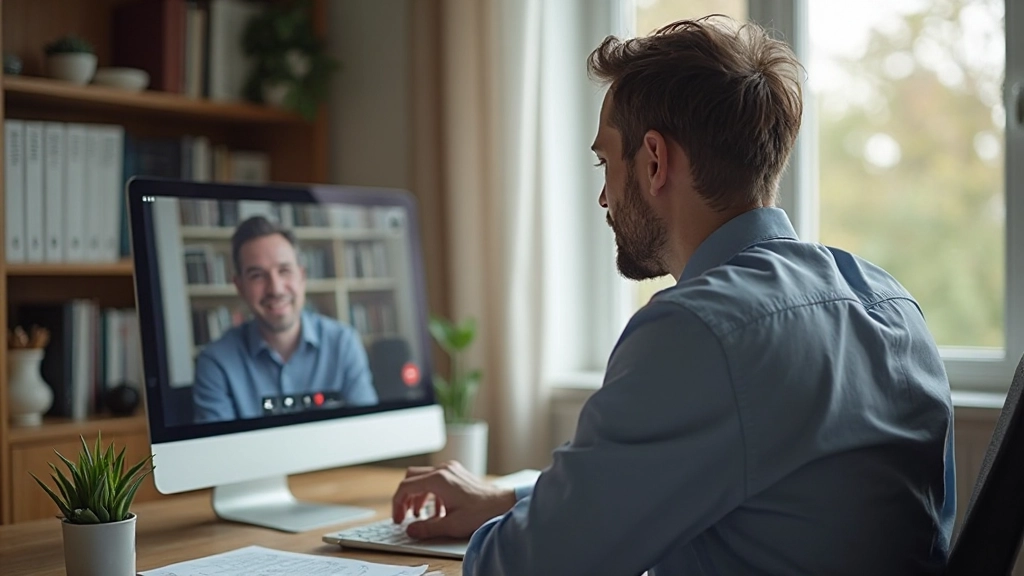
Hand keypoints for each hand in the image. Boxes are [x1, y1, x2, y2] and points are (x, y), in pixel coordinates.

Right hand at [391, 461, 515, 539]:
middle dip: (405, 497)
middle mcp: (443, 470)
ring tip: (418, 515)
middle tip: (403, 515)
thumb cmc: (481, 512)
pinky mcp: (457, 473)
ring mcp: (451, 470)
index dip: (397, 504)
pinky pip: (435, 480)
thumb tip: (410, 530)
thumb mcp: (451, 525)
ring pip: (423, 478)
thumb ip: (427, 528)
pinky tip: (436, 511)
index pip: (406, 487)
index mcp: (438, 480)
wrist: (503, 504)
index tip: (399, 518)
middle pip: (412, 478)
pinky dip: (430, 494)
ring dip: (417, 496)